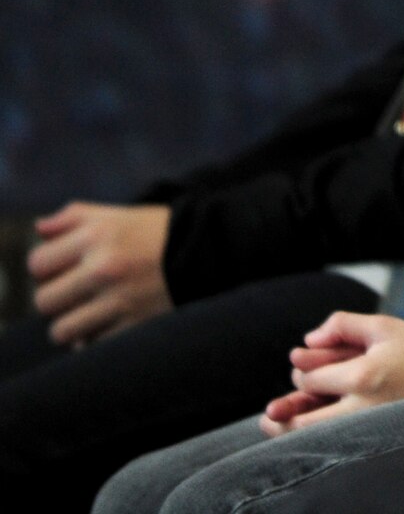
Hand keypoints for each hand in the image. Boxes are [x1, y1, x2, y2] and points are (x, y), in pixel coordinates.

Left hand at [28, 203, 171, 345]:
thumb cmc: (158, 232)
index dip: (47, 269)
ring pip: (62, 330)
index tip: (64, 269)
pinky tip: (110, 322)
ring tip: (90, 313)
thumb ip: (75, 216)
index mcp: (97, 235)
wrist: (211, 251)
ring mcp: (119, 299)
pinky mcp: (134, 325)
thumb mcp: (119, 214)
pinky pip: (92, 345)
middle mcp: (104, 267)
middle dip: (58, 299)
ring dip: (73, 324)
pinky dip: (96, 338)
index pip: (38, 264)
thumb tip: (40, 228)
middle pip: (44, 301)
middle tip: (78, 293)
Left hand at [258, 312, 403, 434]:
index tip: (304, 362)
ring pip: (315, 440)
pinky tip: (307, 428)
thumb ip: (342, 324)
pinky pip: (334, 444)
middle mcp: (363, 409)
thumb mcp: (382, 325)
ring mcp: (369, 428)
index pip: (310, 380)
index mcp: (363, 376)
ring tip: (275, 424)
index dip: (302, 370)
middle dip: (286, 410)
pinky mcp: (375, 440)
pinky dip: (315, 437)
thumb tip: (307, 340)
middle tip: (272, 409)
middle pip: (303, 422)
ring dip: (292, 431)